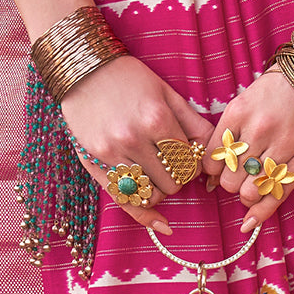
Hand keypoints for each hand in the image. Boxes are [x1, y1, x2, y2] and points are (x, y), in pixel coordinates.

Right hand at [59, 56, 213, 235]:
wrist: (80, 68)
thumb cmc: (128, 77)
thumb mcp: (165, 91)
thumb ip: (192, 121)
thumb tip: (213, 151)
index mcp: (156, 119)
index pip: (190, 161)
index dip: (194, 164)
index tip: (188, 158)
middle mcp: (134, 139)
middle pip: (174, 182)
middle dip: (178, 178)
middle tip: (172, 165)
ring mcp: (112, 154)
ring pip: (152, 194)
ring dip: (161, 190)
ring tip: (156, 175)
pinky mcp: (95, 163)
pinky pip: (126, 200)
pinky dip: (146, 214)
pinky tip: (161, 225)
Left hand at [202, 69, 293, 231]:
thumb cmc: (280, 86)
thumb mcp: (247, 98)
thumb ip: (229, 132)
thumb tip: (211, 173)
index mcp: (238, 112)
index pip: (211, 159)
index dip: (212, 171)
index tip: (218, 171)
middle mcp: (258, 130)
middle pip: (228, 180)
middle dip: (230, 183)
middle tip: (240, 176)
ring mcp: (283, 145)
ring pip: (250, 191)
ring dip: (247, 195)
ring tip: (254, 185)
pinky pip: (278, 195)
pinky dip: (260, 213)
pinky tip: (250, 223)